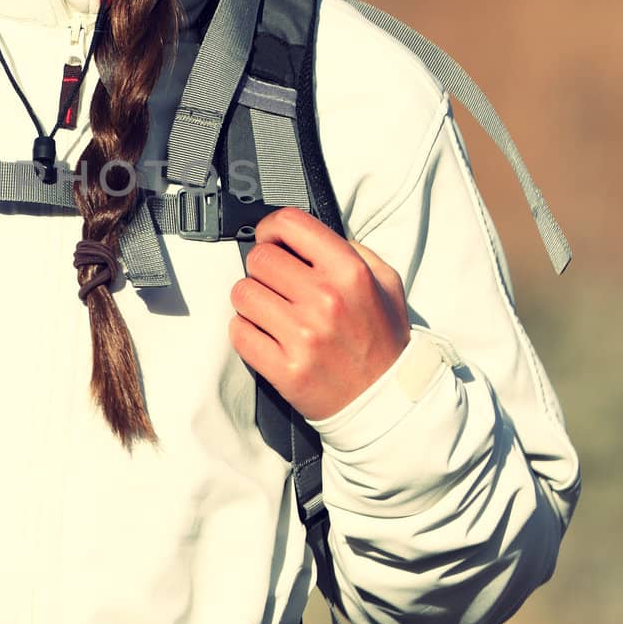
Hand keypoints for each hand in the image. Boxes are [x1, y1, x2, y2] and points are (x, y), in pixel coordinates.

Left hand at [228, 207, 409, 422]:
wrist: (385, 400)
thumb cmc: (382, 341)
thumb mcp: (385, 284)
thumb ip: (352, 251)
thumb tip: (307, 237)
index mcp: (350, 273)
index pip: (290, 223)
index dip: (272, 228)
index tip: (271, 240)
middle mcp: (326, 300)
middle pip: (259, 258)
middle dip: (263, 269)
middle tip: (276, 284)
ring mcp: (304, 336)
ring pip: (242, 293)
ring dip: (251, 300)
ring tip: (271, 311)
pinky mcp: (284, 368)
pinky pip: (239, 332)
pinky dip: (246, 331)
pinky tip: (266, 335)